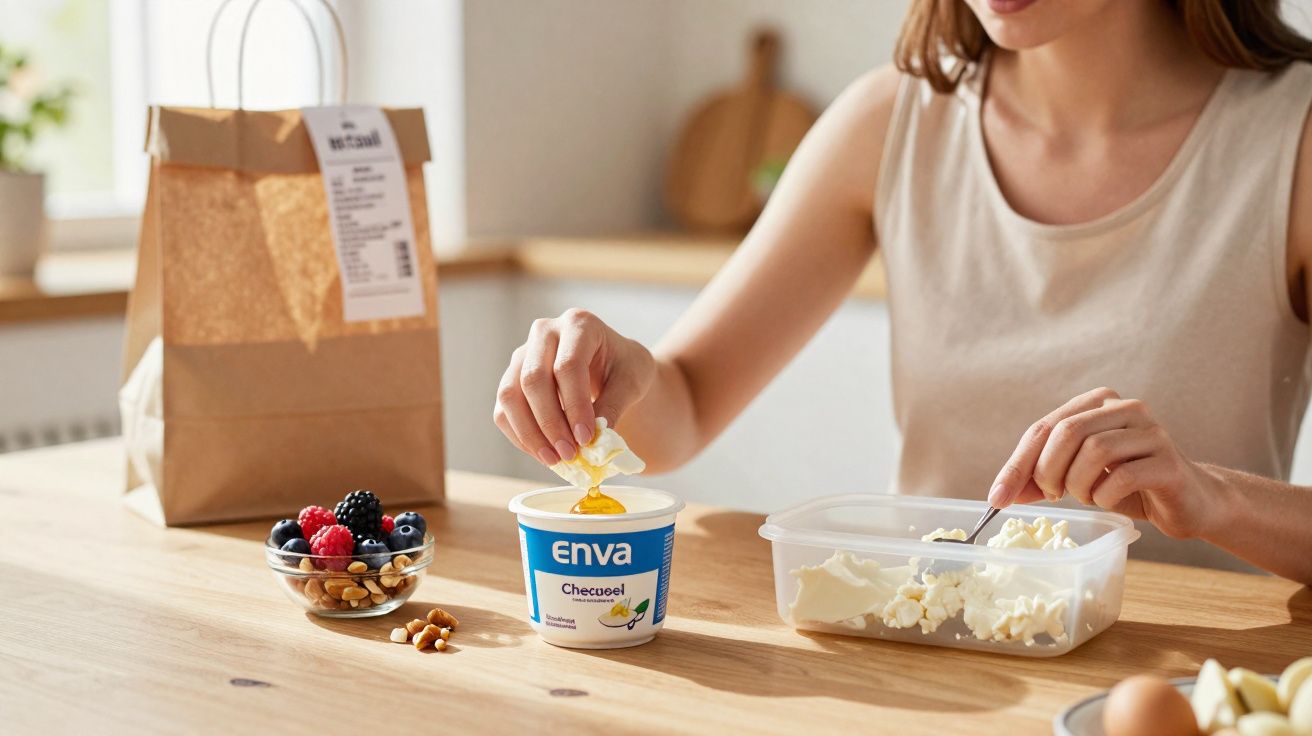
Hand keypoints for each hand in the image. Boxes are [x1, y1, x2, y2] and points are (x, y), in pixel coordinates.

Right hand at [493, 308, 654, 465]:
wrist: (612, 365)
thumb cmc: (624, 368)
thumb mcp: (632, 381)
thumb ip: (615, 405)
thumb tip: (593, 439)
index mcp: (579, 323)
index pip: (568, 365)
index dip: (576, 405)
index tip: (587, 438)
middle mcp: (544, 332)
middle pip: (533, 379)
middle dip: (551, 423)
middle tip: (570, 454)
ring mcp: (523, 354)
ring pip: (510, 395)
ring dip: (530, 433)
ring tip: (555, 459)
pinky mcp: (511, 379)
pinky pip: (503, 411)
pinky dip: (520, 437)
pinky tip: (543, 454)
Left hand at [987, 387, 1226, 538]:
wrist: (1189, 501)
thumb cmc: (1128, 486)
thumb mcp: (1077, 478)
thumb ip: (1041, 480)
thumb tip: (1000, 496)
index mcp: (1097, 403)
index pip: (1044, 428)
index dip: (1016, 465)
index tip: (997, 498)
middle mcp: (1125, 408)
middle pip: (1067, 432)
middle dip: (1047, 471)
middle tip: (1050, 495)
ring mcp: (1151, 432)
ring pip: (1094, 450)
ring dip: (1078, 484)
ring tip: (1086, 496)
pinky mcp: (1168, 461)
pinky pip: (1122, 477)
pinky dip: (1104, 496)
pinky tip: (1108, 500)